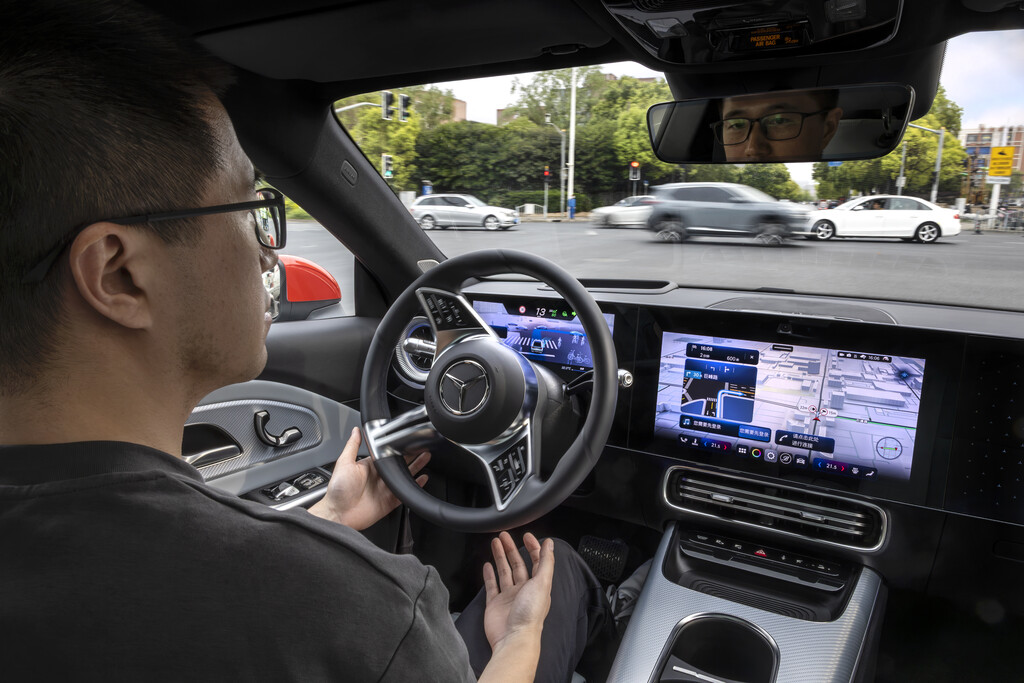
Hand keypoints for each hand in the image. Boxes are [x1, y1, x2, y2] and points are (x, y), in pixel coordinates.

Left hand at [308, 427, 428, 529]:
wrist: (338, 513)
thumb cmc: (338, 490)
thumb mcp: (344, 463)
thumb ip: (352, 446)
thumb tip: (356, 430)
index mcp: (369, 467)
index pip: (387, 453)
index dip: (398, 447)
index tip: (408, 439)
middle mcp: (379, 477)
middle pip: (399, 464)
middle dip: (411, 455)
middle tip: (422, 446)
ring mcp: (385, 489)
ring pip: (405, 476)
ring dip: (416, 467)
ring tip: (426, 457)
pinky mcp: (389, 502)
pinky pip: (405, 493)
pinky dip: (415, 486)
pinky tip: (422, 479)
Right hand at [482, 532, 554, 651]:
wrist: (513, 638)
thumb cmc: (530, 614)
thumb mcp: (543, 583)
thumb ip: (546, 562)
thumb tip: (550, 544)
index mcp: (537, 585)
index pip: (536, 561)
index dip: (532, 547)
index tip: (526, 535)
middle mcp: (524, 590)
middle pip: (518, 564)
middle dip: (511, 548)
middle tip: (504, 535)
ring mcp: (509, 597)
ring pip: (504, 572)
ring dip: (500, 557)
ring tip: (495, 543)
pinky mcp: (495, 604)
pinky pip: (492, 586)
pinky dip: (489, 575)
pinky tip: (487, 565)